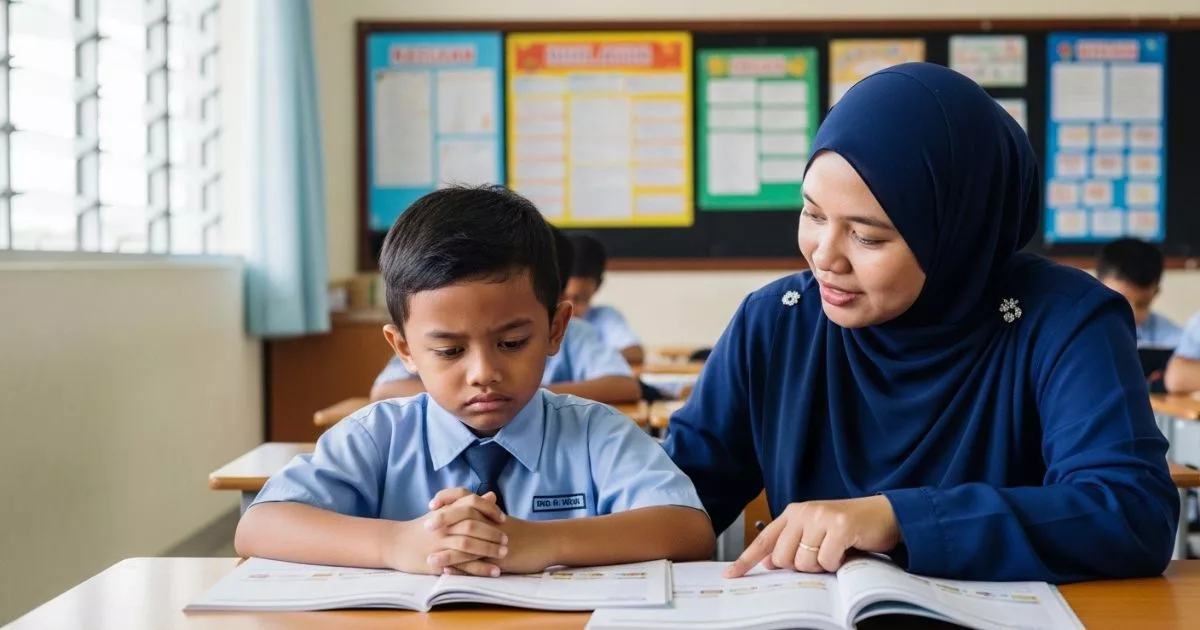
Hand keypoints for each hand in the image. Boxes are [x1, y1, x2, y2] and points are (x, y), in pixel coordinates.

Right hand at [384, 489, 507, 575]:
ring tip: (503, 556)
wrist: (395, 543)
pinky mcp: (436, 560)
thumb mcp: (445, 511)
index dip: (490, 510)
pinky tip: (493, 572)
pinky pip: (461, 565)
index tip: (503, 518)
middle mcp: (443, 525)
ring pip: (468, 544)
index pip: (472, 503)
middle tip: (507, 540)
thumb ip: (468, 504)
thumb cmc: (423, 527)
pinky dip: (479, 569)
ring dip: (489, 550)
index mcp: (446, 510)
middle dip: (492, 533)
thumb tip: (492, 495)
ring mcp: (439, 543)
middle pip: (472, 524)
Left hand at [431, 489, 554, 574]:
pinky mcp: (498, 557)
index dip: (446, 498)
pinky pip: (476, 562)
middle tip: (425, 525)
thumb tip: (469, 505)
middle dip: (442, 520)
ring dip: (446, 551)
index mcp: (489, 510)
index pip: (464, 496)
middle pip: (462, 515)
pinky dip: (460, 566)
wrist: (547, 540)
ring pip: (466, 542)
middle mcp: (489, 522)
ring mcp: (493, 540)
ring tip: (429, 558)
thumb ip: (485, 511)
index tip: (431, 503)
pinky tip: (447, 570)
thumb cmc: (524, 531)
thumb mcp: (503, 519)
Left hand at [724, 496, 899, 577]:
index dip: (746, 559)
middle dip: (801, 566)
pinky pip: (826, 560)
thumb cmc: (849, 527)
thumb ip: (792, 544)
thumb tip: (770, 562)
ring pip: (803, 562)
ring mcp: (821, 518)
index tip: (730, 574)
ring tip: (835, 552)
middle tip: (820, 556)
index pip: (764, 540)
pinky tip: (845, 551)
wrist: (884, 514)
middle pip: (783, 558)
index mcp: (793, 513)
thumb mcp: (815, 532)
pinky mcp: (840, 526)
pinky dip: (837, 563)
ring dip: (821, 565)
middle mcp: (804, 512)